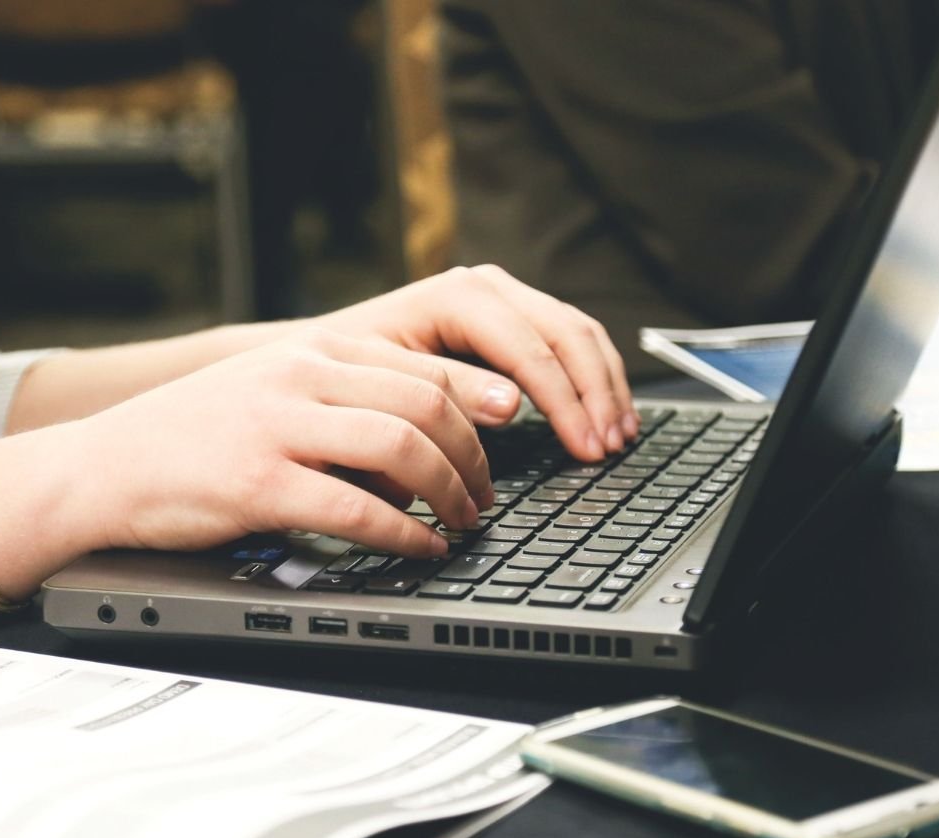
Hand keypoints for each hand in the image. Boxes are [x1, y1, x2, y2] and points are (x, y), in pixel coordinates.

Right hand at [71, 329, 494, 557]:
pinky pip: (356, 508)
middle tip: (485, 497)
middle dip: (473, 456)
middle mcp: (299, 376)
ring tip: (463, 523)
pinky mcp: (258, 483)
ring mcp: (277, 426)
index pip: (421, 366)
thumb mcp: (270, 393)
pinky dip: (403, 532)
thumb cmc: (190, 440)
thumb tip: (421, 445)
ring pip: (401, 446)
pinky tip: (420, 548)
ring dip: (449, 492)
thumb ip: (338, 402)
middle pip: (425, 403)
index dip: (477, 406)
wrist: (101, 468)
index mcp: (309, 351)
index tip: (506, 437)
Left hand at [314, 265, 636, 460]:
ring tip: (619, 436)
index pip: (532, 348)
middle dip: (595, 394)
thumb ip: (450, 392)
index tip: (586, 447)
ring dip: (605, 386)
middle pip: (567, 334)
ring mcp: (502, 297)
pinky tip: (606, 413)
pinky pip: (569, 340)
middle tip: (609, 448)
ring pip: (578, 333)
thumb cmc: (345, 375)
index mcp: (457, 297)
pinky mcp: (510, 317)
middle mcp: (486, 287)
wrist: (319, 356)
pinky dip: (593, 377)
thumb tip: (512, 405)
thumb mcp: (388, 385)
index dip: (566, 402)